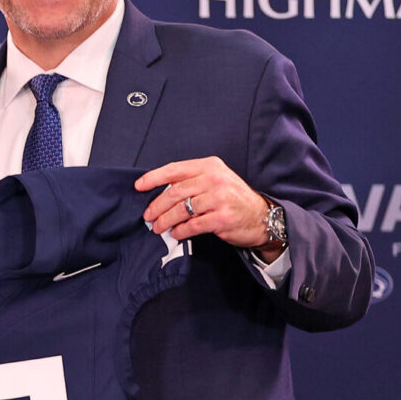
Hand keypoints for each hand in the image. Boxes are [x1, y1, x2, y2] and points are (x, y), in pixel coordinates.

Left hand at [136, 157, 278, 256]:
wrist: (262, 216)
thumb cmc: (233, 199)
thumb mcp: (215, 181)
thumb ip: (192, 182)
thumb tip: (160, 192)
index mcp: (210, 166)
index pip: (175, 170)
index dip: (153, 178)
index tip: (138, 187)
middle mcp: (215, 179)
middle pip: (175, 192)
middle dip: (157, 206)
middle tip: (147, 216)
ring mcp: (220, 198)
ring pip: (182, 210)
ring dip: (165, 220)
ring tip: (158, 227)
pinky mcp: (222, 218)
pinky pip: (193, 225)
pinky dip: (181, 231)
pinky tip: (176, 233)